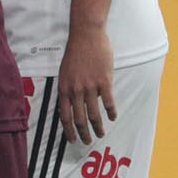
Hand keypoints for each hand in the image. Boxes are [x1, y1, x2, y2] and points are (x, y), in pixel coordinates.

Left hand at [55, 25, 115, 144]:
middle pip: (79, 119)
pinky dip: (111, 112)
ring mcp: (90, 86)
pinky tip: (113, 117)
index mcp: (64, 88)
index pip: (64, 116)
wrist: (86, 35)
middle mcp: (75, 90)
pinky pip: (108, 102)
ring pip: (94, 114)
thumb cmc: (75, 52)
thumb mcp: (65, 72)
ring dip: (98, 127)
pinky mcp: (104, 81)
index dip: (68, 130)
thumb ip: (68, 88)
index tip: (72, 140)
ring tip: (101, 133)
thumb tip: (73, 104)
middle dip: (83, 134)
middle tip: (88, 141)